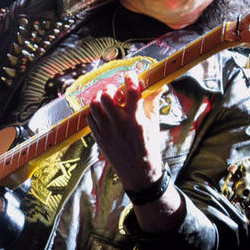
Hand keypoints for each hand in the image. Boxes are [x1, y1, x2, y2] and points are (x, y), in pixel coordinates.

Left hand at [86, 71, 166, 191]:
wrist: (138, 173)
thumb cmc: (148, 148)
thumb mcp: (154, 125)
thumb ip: (152, 103)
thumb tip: (159, 86)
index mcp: (136, 121)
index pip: (131, 93)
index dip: (130, 80)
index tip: (130, 76)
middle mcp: (119, 125)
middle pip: (106, 97)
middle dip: (111, 89)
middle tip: (117, 92)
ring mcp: (106, 132)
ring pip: (94, 106)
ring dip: (100, 99)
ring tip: (108, 101)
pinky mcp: (98, 138)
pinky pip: (90, 118)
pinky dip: (95, 111)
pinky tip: (104, 113)